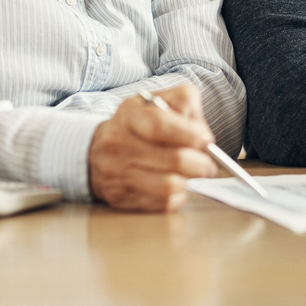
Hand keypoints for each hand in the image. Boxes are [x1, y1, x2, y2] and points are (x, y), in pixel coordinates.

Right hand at [89, 84, 216, 211]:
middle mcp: (118, 142)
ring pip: (168, 186)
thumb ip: (185, 104)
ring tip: (191, 175)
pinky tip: (175, 185)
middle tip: (208, 164)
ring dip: (189, 181)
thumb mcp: (157, 102)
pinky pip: (161, 203)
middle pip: (173, 159)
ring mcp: (116, 172)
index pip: (161, 125)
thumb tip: (203, 134)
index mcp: (129, 114)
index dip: (190, 134)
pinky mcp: (120, 197)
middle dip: (200, 163)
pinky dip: (177, 196)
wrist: (97, 150)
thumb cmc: (138, 125)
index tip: (206, 140)